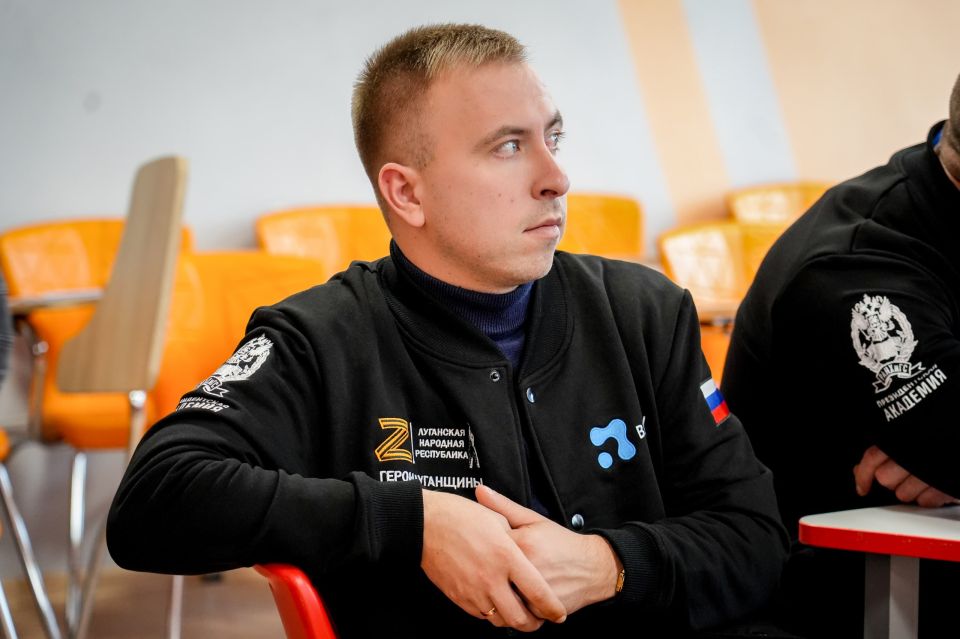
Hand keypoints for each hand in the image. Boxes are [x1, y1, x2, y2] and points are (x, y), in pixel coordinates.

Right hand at [420, 489, 565, 630]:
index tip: (558, 613)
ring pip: (499, 620)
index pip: (538, 593)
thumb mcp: (495, 518)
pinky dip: (491, 613)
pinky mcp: (458, 596)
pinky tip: (494, 602)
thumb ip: (515, 537)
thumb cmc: (459, 515)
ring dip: (511, 620)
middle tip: (539, 620)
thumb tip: (524, 550)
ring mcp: (473, 590)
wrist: (424, 523)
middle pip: (519, 617)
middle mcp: (491, 578)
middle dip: (533, 624)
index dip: (552, 608)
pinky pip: (480, 614)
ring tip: (517, 611)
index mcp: (506, 556)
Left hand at [476, 484, 621, 615]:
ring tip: (498, 585)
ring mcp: (534, 591)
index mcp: (521, 542)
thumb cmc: (560, 542)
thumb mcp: (533, 520)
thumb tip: (479, 490)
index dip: (479, 547)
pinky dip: (510, 608)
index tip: (479, 547)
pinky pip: (514, 613)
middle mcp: (526, 567)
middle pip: (489, 574)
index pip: (484, 545)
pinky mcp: (540, 610)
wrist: (592, 567)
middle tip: (485, 569)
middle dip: (485, 573)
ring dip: (496, 593)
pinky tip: (512, 598)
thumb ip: (503, 507)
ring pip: (500, 597)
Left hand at [853, 445, 958, 506]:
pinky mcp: (944, 487)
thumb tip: (859, 470)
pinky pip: (925, 502)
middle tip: (904, 474)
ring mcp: (929, 473)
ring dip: (910, 491)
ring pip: (902, 495)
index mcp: (900, 440)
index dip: (863, 475)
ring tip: (923, 478)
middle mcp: (913, 456)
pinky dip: (928, 498)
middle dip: (891, 481)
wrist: (959, 439)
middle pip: (885, 479)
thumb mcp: (906, 439)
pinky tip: (933, 485)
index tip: (861, 488)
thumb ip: (881, 454)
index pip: (872, 458)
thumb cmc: (934, 439)